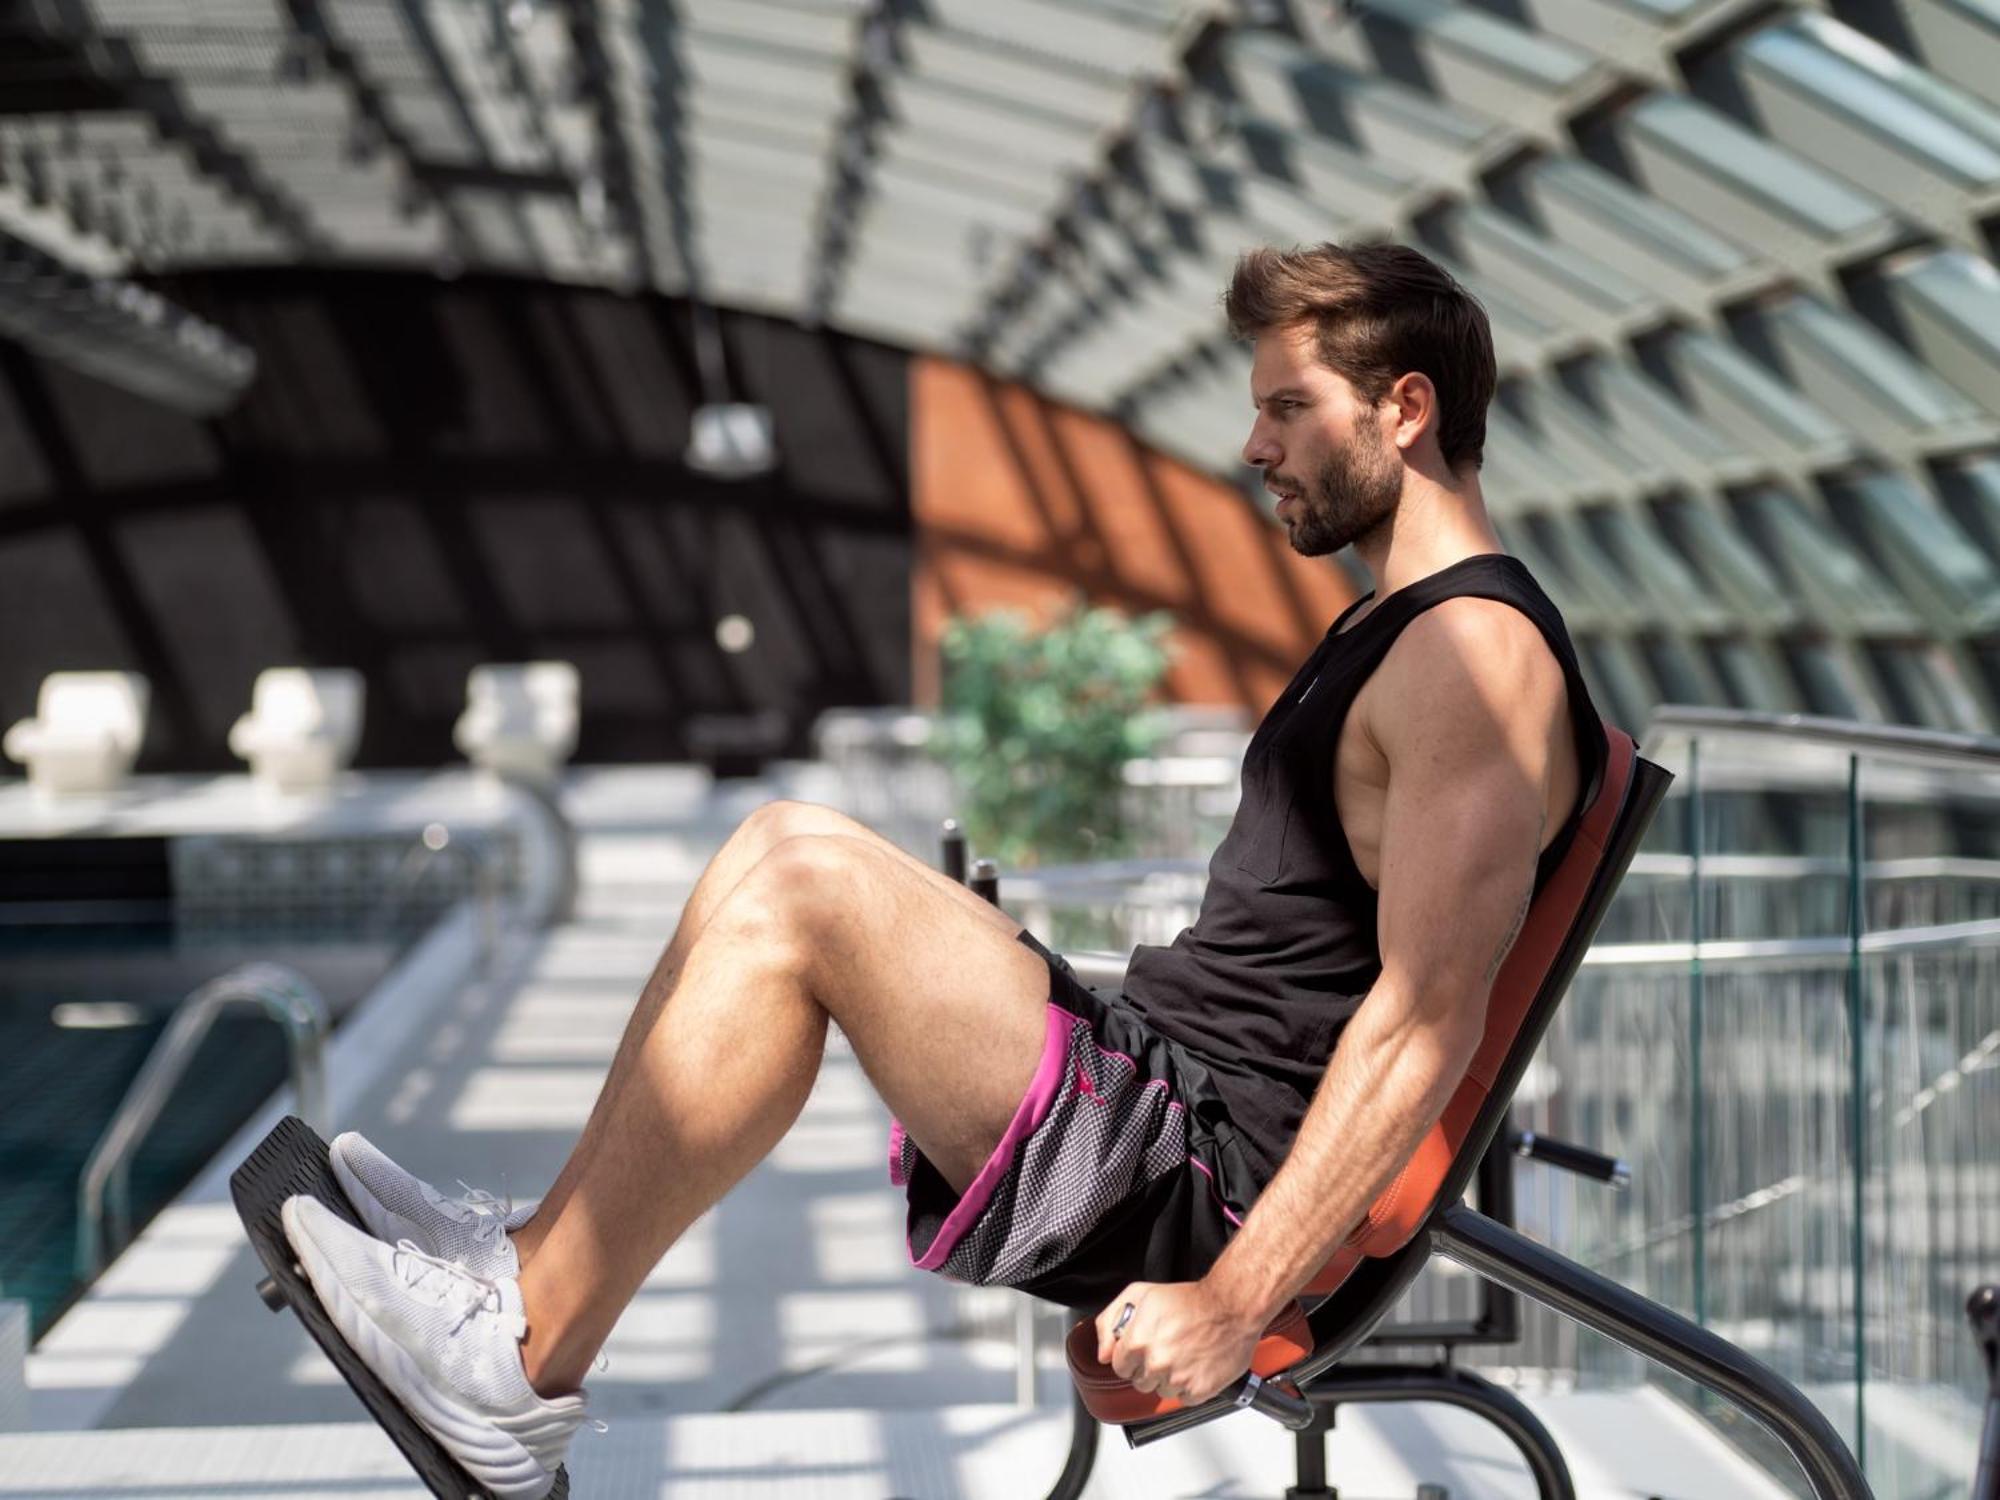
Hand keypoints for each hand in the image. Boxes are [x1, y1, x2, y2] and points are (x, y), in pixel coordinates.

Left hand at [1092, 1280, 1263, 1405]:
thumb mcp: (1140, 1294)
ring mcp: (1178, 1379)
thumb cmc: (1190, 1299)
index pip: (1119, 1366)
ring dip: (1168, 1379)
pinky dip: (1188, 1387)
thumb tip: (1103, 1352)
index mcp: (1138, 1341)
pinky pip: (1183, 1399)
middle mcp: (1156, 1363)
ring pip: (1160, 1392)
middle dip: (1148, 1367)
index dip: (1130, 1356)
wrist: (1231, 1307)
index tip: (1143, 1349)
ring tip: (1183, 1355)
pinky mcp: (1199, 1390)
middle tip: (1166, 1348)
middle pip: (1139, 1381)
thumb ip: (1110, 1321)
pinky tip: (1194, 1366)